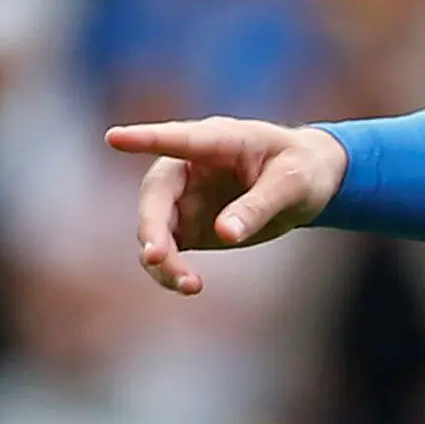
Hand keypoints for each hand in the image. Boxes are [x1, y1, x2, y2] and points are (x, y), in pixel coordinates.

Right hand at [107, 117, 348, 295]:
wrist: (310, 182)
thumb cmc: (303, 168)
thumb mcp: (293, 183)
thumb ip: (258, 205)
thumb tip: (224, 233)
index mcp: (218, 140)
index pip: (179, 139)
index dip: (145, 139)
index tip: (114, 137)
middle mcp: (189, 168)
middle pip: (157, 195)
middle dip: (152, 226)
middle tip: (156, 256)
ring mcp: (185, 198)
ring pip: (156, 229)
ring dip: (163, 258)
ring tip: (190, 284)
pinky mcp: (188, 226)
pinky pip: (168, 251)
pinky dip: (170, 271)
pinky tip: (189, 286)